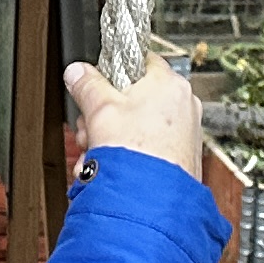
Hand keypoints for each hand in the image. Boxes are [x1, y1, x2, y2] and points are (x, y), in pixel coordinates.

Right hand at [65, 58, 203, 176]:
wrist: (150, 202)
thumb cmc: (135, 154)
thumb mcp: (100, 110)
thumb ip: (87, 85)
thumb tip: (77, 71)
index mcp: (170, 83)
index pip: (140, 60)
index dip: (113, 71)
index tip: (96, 85)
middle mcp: (185, 104)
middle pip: (136, 96)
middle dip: (106, 113)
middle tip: (91, 127)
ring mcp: (186, 132)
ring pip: (139, 124)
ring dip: (112, 137)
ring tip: (96, 153)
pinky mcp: (181, 157)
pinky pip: (149, 146)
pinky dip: (128, 153)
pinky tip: (108, 166)